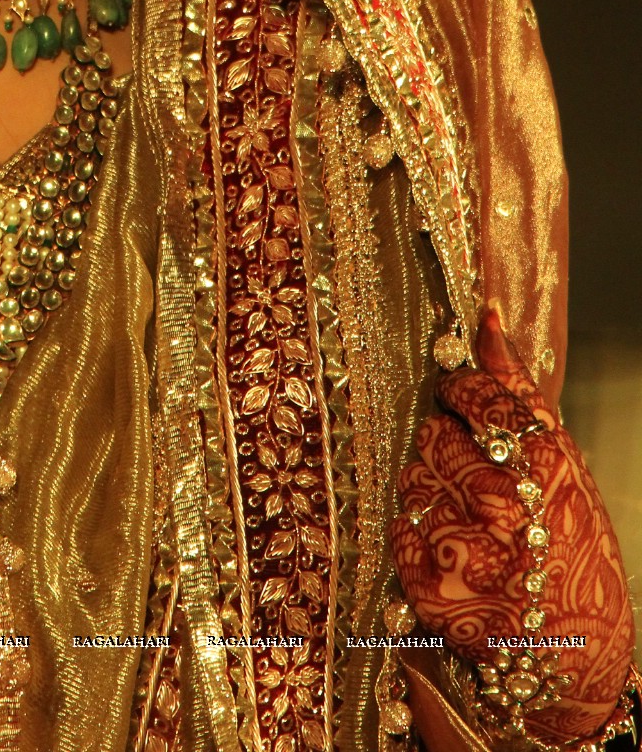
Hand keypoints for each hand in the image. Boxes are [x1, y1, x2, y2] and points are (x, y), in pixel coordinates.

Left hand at [391, 307, 633, 743]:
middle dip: (446, 450)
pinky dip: (418, 536)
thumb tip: (485, 313)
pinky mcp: (429, 589)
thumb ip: (516, 391)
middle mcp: (501, 502)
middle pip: (432, 434)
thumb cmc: (574, 553)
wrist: (575, 660)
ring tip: (469, 525)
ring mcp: (463, 547)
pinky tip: (453, 556)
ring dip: (430, 492)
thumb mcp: (563, 468)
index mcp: (541, 464)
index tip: (457, 399)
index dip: (459, 394)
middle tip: (476, 483)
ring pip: (410, 478)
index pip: (471, 392)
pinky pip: (399, 528)